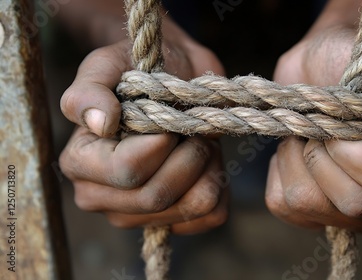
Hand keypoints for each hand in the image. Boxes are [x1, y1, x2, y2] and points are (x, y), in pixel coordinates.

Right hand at [59, 17, 227, 234]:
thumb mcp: (108, 65)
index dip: (161, 142)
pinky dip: (220, 181)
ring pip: (193, 206)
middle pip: (158, 196)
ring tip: (198, 140)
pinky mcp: (177, 222)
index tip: (169, 116)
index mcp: (80, 164)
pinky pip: (213, 214)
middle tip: (191, 125)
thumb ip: (91, 90)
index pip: (127, 171)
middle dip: (189, 153)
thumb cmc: (139, 70)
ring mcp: (140, 216)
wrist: (177, 78)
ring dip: (208, 165)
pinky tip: (206, 161)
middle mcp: (104, 198)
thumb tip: (99, 123)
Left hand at [266, 25, 361, 232]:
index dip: (350, 148)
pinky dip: (279, 170)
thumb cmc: (355, 63)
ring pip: (313, 205)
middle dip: (322, 155)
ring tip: (307, 134)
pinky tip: (295, 151)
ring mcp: (359, 214)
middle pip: (354, 203)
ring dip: (296, 159)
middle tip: (320, 126)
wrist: (315, 70)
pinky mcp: (317, 215)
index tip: (340, 117)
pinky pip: (287, 206)